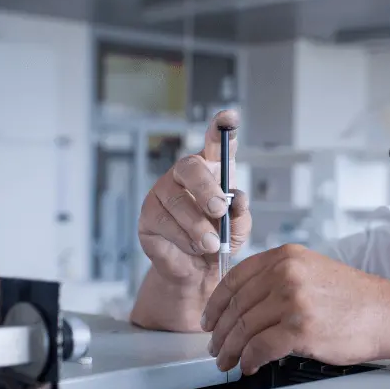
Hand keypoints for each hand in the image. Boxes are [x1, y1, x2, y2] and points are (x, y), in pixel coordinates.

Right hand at [138, 110, 251, 282]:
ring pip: (178, 202)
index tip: (230, 117)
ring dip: (198, 226)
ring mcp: (163, 191)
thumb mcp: (238, 229)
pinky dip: (183, 238)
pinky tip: (192, 246)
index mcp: (213, 170)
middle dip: (206, 189)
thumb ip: (241, 214)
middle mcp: (185, 175)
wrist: (198, 271)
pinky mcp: (148, 214)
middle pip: (190, 167)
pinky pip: (164, 222)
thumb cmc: (220, 240)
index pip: (216, 142)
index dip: (221, 128)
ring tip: (211, 243)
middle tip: (219, 210)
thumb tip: (236, 199)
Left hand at [202, 244, 389, 374]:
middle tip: (216, 347)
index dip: (216, 303)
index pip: (235, 278)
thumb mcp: (313, 272)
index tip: (210, 318)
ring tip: (228, 361)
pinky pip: (259, 348)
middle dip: (220, 332)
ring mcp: (292, 300)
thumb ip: (279, 279)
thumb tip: (245, 303)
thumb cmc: (355, 299)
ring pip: (243, 328)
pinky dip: (249, 360)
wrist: (388, 314)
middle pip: (235, 306)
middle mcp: (286, 273)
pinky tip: (249, 365)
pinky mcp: (299, 329)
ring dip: (230, 350)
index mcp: (286, 257)